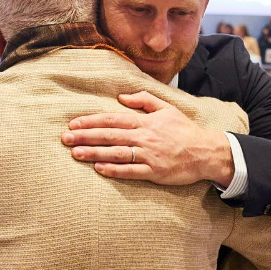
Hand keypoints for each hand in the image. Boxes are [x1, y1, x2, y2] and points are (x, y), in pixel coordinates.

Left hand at [61, 91, 234, 185]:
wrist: (205, 152)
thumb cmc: (184, 130)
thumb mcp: (166, 108)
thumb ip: (144, 99)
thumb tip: (121, 97)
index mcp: (144, 121)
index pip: (112, 120)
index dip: (91, 122)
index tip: (73, 124)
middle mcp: (143, 137)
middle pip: (109, 136)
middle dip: (85, 137)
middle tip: (65, 139)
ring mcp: (148, 155)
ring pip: (116, 153)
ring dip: (94, 153)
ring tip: (75, 153)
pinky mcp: (153, 171)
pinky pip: (130, 171)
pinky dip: (114, 170)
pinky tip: (99, 169)